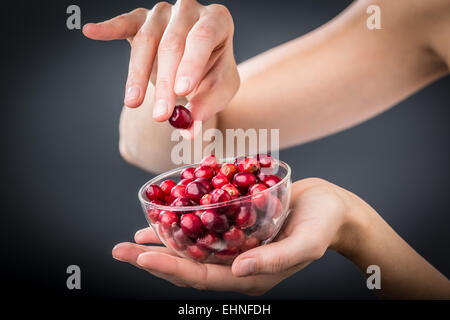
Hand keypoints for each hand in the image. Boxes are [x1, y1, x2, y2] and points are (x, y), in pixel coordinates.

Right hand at [83, 0, 239, 137]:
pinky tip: (91, 31)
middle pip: (172, 43)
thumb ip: (206, 107)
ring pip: (146, 41)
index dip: (191, 64)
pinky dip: (108, 29)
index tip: (182, 91)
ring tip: (133, 103)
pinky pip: (124, 24)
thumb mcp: (218, 91)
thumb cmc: (211, 74)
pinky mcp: (140, 20)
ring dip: (137, 75)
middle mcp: (189, 10)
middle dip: (165, 83)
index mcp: (217, 21)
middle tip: (161, 115)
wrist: (196, 66)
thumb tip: (188, 129)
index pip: (203, 38)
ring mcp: (163, 13)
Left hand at [112, 178, 368, 294]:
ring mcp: (235, 248)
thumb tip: (238, 271)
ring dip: (160, 246)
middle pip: (187, 267)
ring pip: (189, 252)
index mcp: (252, 276)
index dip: (170, 268)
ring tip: (130, 241)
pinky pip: (201, 232)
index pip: (202, 277)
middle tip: (120, 250)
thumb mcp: (306, 242)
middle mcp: (238, 265)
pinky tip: (160, 223)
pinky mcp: (235, 230)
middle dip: (152, 259)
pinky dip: (179, 228)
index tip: (140, 257)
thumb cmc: (324, 225)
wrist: (332, 208)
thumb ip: (275, 259)